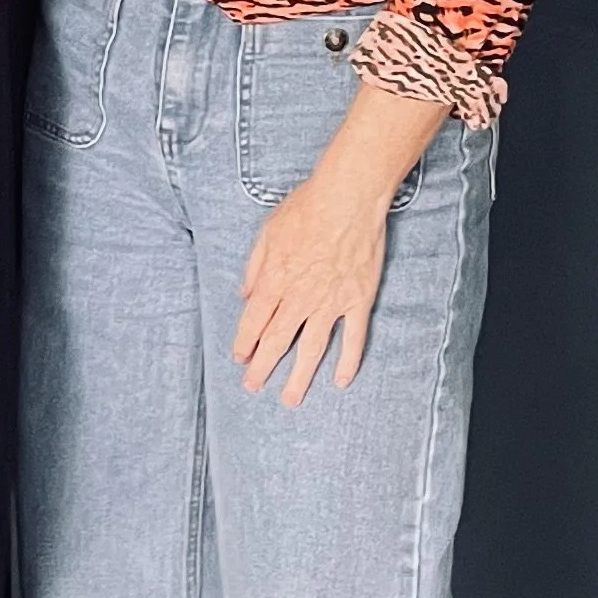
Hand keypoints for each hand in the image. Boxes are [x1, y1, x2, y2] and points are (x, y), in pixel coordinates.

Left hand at [233, 172, 390, 406]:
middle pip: (277, 339)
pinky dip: (348, 362)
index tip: (240, 359)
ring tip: (290, 399)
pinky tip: (341, 381)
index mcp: (275, 278)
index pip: (254, 320)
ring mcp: (330, 302)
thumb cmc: (307, 207)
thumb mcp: (268, 229)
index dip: (245, 342)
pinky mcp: (357, 301)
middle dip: (263, 367)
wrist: (348, 198)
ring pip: (312, 348)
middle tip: (253, 388)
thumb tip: (245, 293)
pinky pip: (353, 338)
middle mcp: (300, 296)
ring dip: (299, 376)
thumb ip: (255, 265)